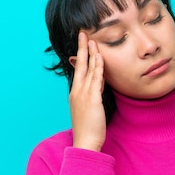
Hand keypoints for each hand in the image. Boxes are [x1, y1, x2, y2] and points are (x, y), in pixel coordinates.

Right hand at [69, 31, 105, 151]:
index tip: (82, 44)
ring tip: (92, 39)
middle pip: (80, 65)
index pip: (79, 70)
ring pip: (89, 70)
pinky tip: (100, 57)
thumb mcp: (86, 110)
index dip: (80, 56)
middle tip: (83, 33)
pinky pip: (96, 80)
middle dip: (82, 48)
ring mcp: (84, 94)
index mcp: (75, 93)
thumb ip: (91, 96)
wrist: (85, 142)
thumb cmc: (88, 129)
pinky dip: (98, 67)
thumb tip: (97, 87)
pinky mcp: (92, 99)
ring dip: (91, 53)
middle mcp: (77, 91)